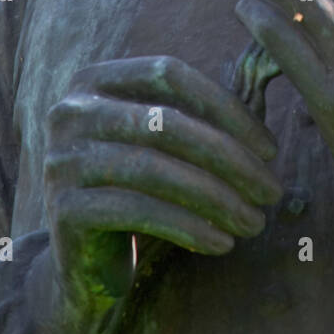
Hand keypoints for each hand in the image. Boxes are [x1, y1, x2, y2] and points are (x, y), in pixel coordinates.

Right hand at [37, 55, 281, 333]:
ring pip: (155, 169)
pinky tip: (222, 243)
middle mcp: (70, 111)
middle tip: (272, 192)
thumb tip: (273, 67)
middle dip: (230, 158)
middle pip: (166, 122)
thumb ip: (202, 109)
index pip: (169, 75)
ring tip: (255, 222)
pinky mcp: (62, 209)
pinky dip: (188, 227)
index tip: (270, 150)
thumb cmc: (139, 192)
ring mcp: (60, 159)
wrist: (80, 266)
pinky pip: (138, 211)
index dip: (225, 108)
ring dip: (216, 198)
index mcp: (94, 80)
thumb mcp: (164, 144)